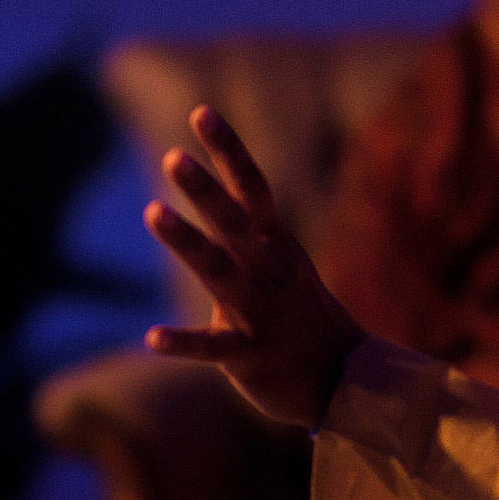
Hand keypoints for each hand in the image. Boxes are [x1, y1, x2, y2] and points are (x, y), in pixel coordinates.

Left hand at [142, 106, 365, 427]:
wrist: (345, 384)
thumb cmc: (303, 319)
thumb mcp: (282, 267)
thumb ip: (243, 235)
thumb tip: (210, 195)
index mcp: (278, 246)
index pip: (253, 188)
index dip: (229, 150)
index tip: (201, 114)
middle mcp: (270, 271)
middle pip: (234, 221)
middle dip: (204, 188)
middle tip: (172, 156)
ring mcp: (261, 312)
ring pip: (220, 271)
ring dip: (186, 241)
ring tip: (152, 212)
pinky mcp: (251, 355)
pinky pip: (214, 347)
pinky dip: (184, 342)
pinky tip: (153, 337)